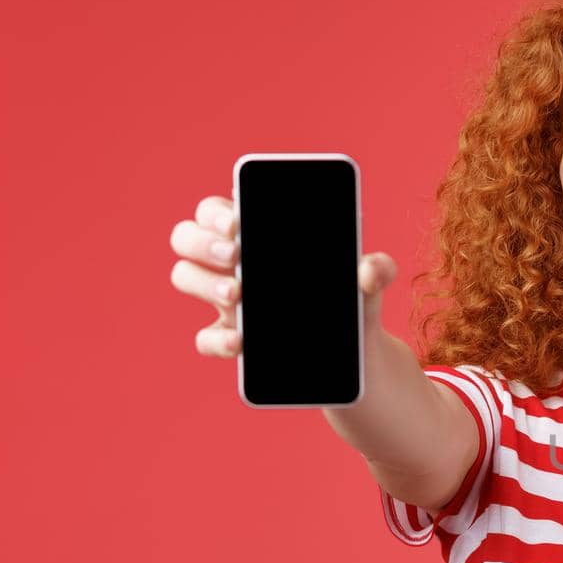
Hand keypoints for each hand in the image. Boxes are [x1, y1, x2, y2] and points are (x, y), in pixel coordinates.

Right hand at [170, 193, 399, 358]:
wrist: (357, 352)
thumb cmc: (353, 298)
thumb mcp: (368, 281)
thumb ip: (377, 268)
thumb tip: (369, 270)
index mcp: (257, 235)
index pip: (217, 210)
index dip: (218, 212)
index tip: (239, 221)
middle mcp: (231, 263)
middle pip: (186, 237)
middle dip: (201, 240)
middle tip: (235, 253)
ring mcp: (226, 302)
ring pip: (185, 277)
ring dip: (204, 282)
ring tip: (237, 293)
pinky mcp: (232, 339)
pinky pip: (205, 338)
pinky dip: (217, 339)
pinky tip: (241, 340)